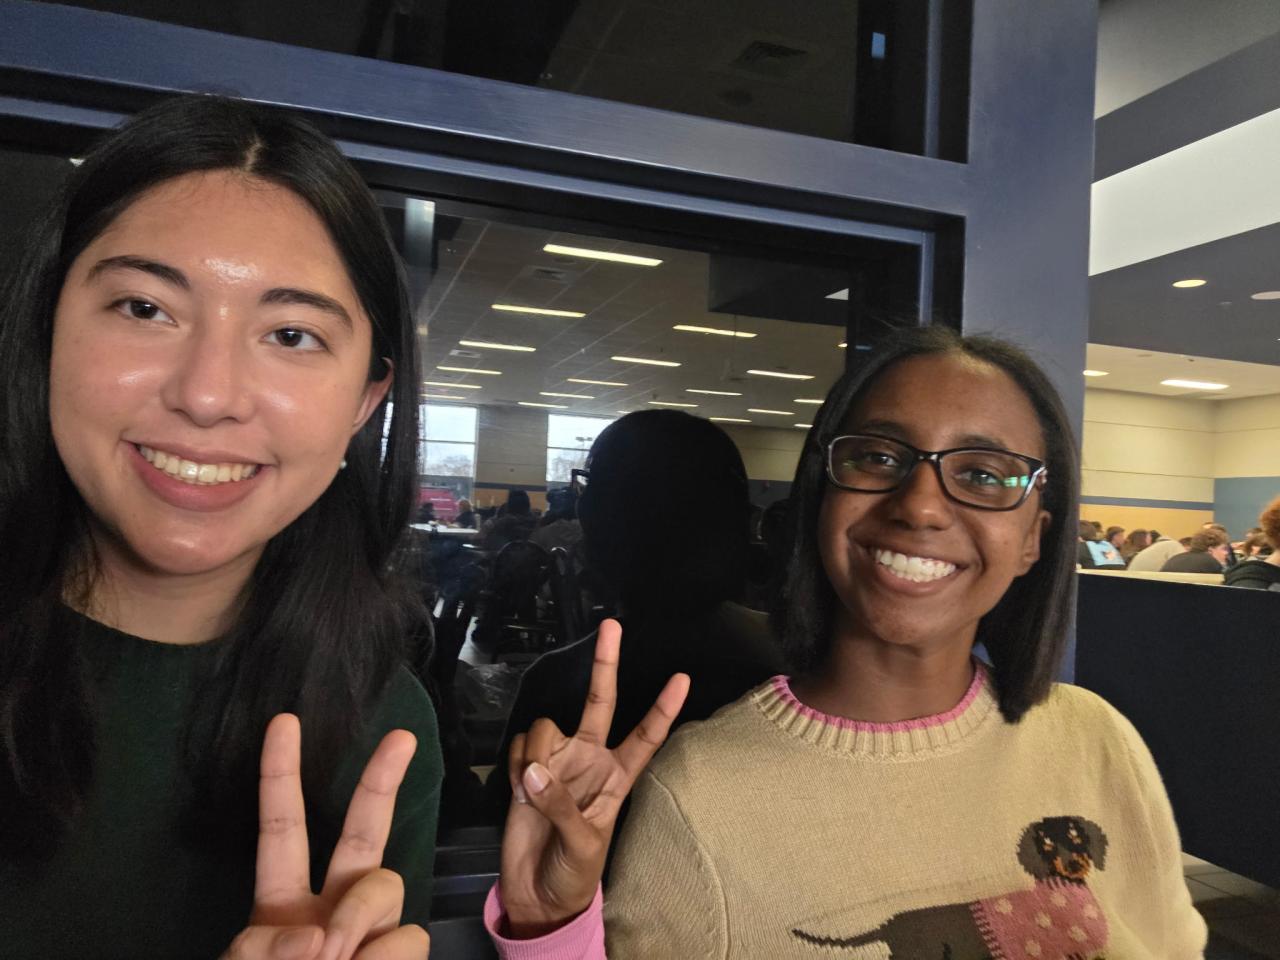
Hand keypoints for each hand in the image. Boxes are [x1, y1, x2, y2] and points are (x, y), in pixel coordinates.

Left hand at [221, 714, 430, 959]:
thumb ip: (265, 950)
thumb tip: (320, 933)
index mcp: (279, 910)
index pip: (283, 831)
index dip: (282, 776)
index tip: (285, 723)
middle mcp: (331, 914)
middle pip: (361, 835)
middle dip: (380, 782)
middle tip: (401, 736)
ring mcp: (369, 941)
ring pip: (387, 892)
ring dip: (359, 920)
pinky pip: (405, 941)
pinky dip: (382, 959)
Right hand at [498, 619, 689, 937]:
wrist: (537, 893)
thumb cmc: (574, 873)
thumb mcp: (582, 842)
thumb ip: (560, 804)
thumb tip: (536, 771)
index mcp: (617, 776)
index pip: (646, 736)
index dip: (663, 708)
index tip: (682, 679)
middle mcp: (590, 759)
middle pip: (599, 702)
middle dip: (604, 664)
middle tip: (611, 627)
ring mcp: (558, 761)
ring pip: (545, 726)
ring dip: (535, 755)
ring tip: (532, 792)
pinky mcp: (527, 769)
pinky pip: (520, 747)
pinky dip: (516, 767)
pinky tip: (519, 792)